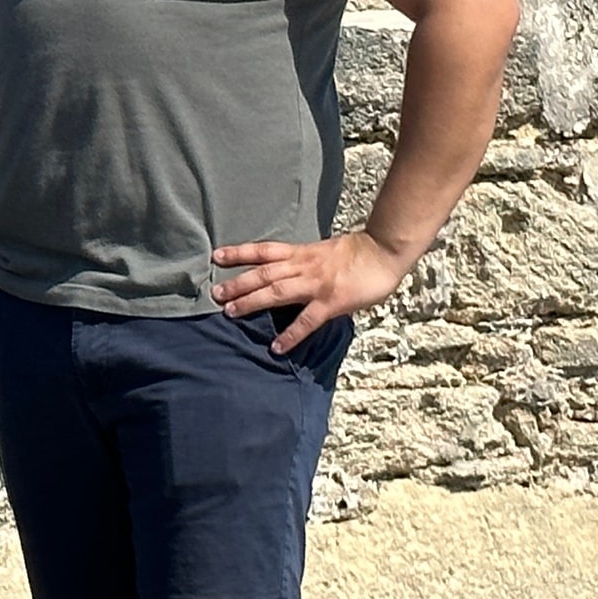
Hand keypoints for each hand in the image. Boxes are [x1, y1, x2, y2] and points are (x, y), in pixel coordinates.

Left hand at [211, 229, 415, 351]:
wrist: (383, 250)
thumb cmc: (358, 252)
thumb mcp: (324, 250)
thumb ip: (305, 262)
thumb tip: (290, 272)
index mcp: (301, 253)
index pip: (264, 251)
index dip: (239, 253)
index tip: (216, 257)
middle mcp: (303, 266)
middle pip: (263, 273)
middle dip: (237, 283)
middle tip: (214, 294)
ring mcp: (315, 284)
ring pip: (276, 292)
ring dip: (251, 302)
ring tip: (230, 313)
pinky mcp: (330, 302)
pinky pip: (307, 321)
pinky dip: (290, 335)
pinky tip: (277, 347)